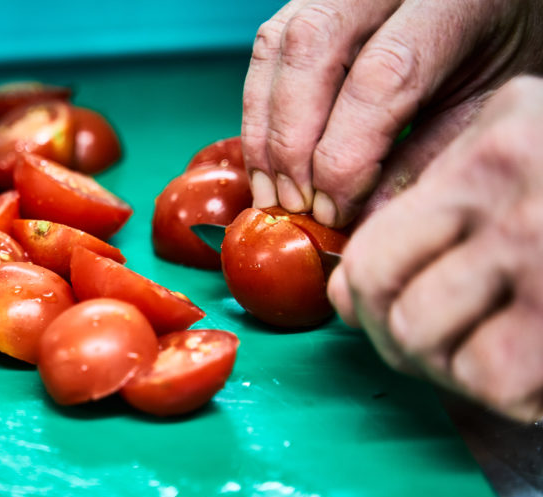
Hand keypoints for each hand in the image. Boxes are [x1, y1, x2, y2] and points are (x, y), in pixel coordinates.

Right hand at [241, 0, 542, 226]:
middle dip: (291, 141)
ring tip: (272, 192)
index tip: (333, 211)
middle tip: (295, 204)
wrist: (486, 7)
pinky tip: (268, 159)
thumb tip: (361, 220)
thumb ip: (425, 160)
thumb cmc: (492, 55)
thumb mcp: (480, 108)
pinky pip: (266, 51)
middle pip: (312, 49)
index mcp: (452, 3)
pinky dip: (258, 112)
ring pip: (276, 47)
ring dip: (265, 131)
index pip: (380, 77)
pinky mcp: (308, 3)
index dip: (344, 155)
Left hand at [328, 76, 542, 421]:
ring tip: (503, 345)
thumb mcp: (523, 155)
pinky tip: (538, 361)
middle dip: (409, 344)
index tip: (388, 313)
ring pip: (429, 346)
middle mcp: (517, 204)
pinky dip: (509, 388)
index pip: (369, 254)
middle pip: (393, 310)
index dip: (366, 303)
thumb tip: (350, 290)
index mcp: (495, 156)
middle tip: (450, 342)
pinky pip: (492, 378)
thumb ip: (433, 207)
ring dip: (458, 365)